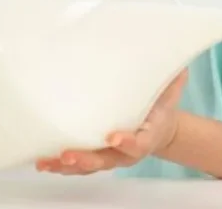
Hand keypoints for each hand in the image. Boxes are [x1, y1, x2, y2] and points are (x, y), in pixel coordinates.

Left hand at [35, 69, 188, 174]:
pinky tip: (44, 162)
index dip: (128, 143)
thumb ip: (173, 75)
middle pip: (106, 161)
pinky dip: (61, 166)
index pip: (139, 143)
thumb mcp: (172, 90)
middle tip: (69, 154)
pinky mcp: (97, 156)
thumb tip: (176, 55)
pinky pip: (78, 166)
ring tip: (48, 162)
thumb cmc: (162, 107)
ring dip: (67, 166)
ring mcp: (111, 157)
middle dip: (86, 159)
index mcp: (148, 135)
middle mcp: (127, 152)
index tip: (115, 137)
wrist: (160, 128)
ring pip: (88, 167)